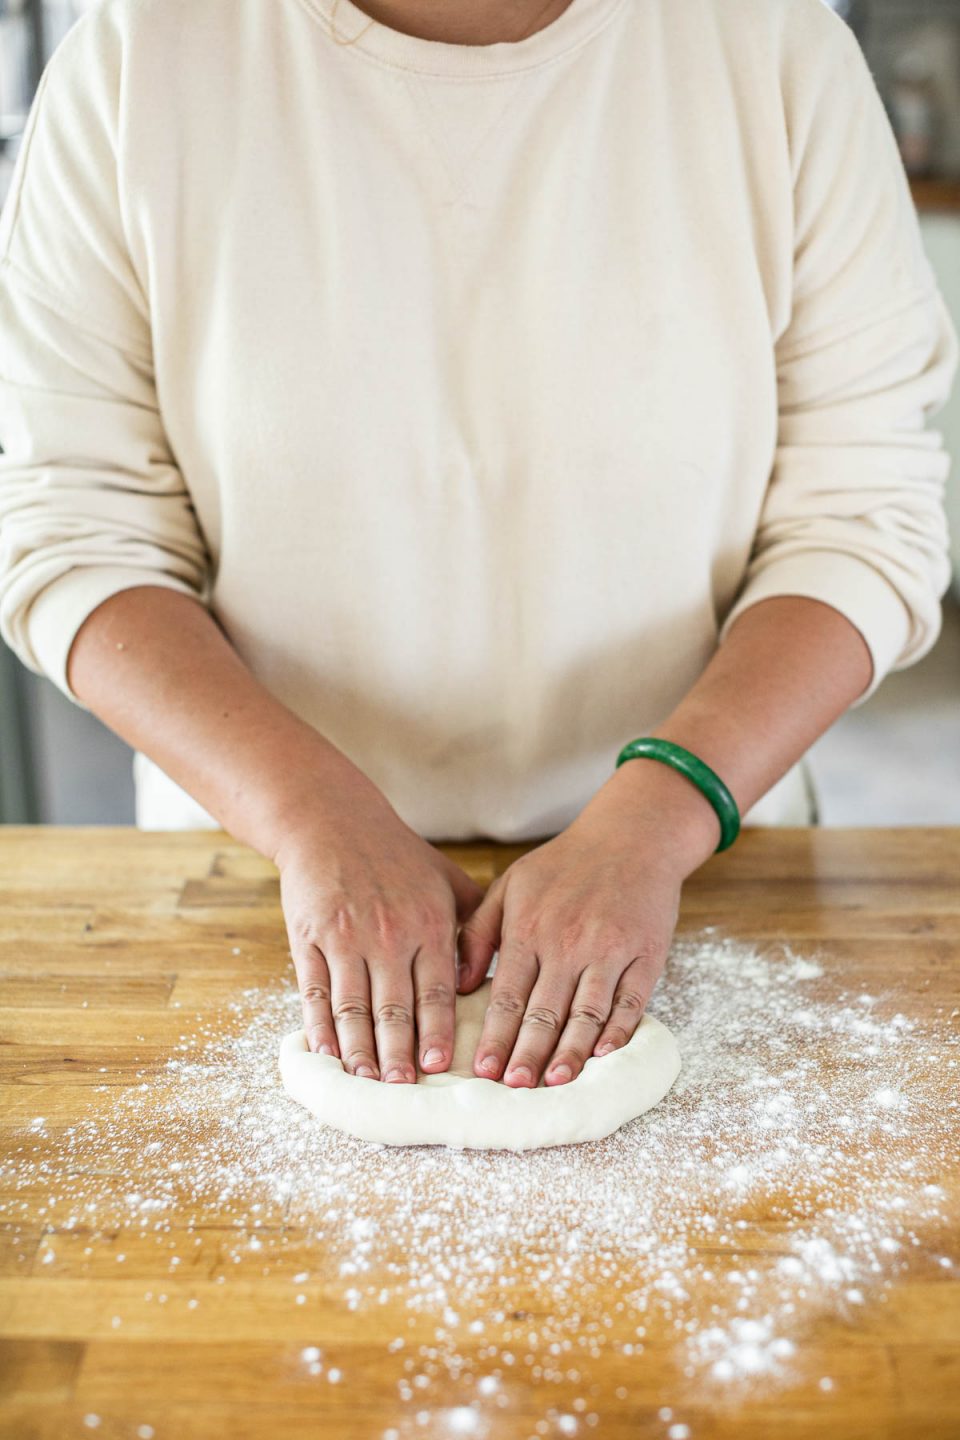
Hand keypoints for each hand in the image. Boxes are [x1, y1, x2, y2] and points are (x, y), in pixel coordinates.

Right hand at [274, 776, 484, 1080]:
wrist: (331, 823)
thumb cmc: (396, 855)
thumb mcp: (445, 879)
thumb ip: (474, 921)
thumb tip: (499, 970)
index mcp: (427, 923)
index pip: (437, 989)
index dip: (438, 1030)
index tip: (442, 1065)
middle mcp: (388, 935)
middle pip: (395, 1006)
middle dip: (399, 1052)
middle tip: (403, 1087)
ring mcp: (345, 938)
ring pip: (354, 1006)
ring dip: (360, 1048)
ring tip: (367, 1080)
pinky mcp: (309, 938)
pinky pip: (315, 991)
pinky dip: (320, 1026)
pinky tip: (327, 1052)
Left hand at [455, 759, 719, 1086]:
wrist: (632, 836)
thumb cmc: (564, 864)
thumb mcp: (511, 885)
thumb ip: (479, 932)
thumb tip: (457, 984)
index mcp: (530, 928)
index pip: (508, 994)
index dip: (496, 1035)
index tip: (482, 1069)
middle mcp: (568, 942)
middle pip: (545, 1010)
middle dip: (527, 1053)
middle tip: (513, 1087)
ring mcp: (609, 950)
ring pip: (586, 1013)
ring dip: (570, 1051)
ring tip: (553, 1082)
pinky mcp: (645, 954)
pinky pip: (631, 1001)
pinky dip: (618, 1031)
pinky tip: (604, 1055)